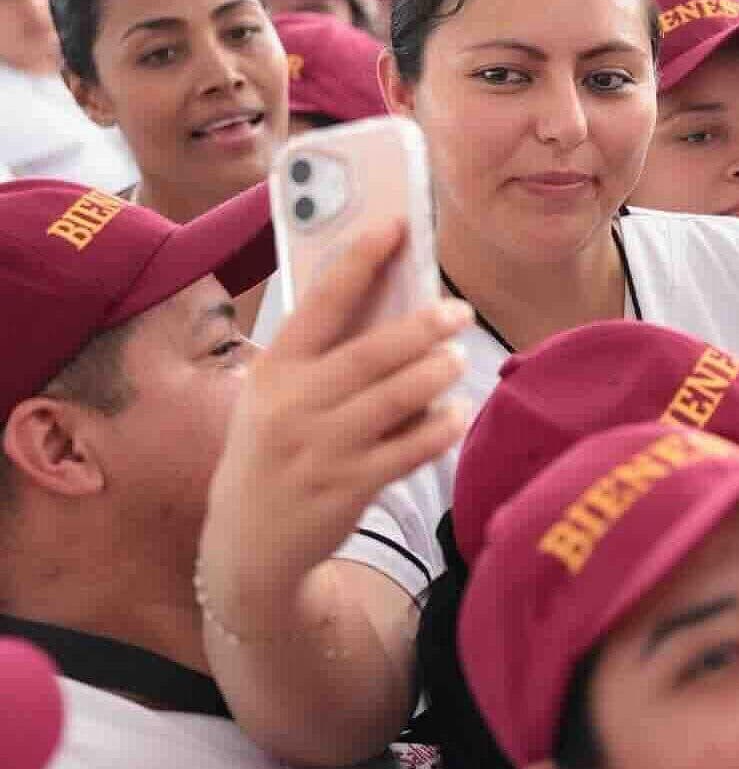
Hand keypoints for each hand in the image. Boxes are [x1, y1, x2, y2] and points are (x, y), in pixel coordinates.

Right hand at [199, 220, 471, 628]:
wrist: (248, 544)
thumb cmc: (275, 448)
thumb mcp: (275, 396)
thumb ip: (322, 355)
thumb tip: (393, 298)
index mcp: (275, 369)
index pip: (322, 301)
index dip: (360, 259)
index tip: (395, 224)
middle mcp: (294, 405)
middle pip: (370, 352)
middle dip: (421, 325)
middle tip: (458, 309)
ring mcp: (321, 448)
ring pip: (395, 399)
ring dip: (436, 373)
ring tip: (460, 357)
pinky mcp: (348, 487)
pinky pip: (407, 451)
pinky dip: (439, 429)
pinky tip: (457, 414)